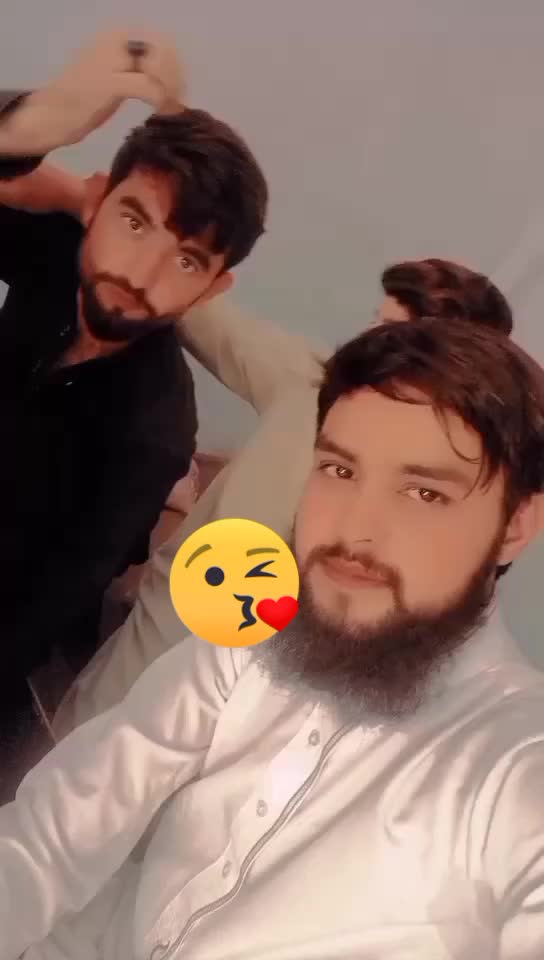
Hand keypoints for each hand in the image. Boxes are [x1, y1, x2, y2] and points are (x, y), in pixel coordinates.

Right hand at [2, 28, 184, 154]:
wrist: (53, 115)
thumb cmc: (82, 99)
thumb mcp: (113, 74)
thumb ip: (136, 69)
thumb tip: (169, 75)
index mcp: (115, 36)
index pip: (160, 40)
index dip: (174, 64)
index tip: (177, 88)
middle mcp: (114, 40)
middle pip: (163, 50)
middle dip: (175, 76)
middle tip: (176, 100)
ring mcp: (112, 60)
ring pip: (159, 67)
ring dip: (170, 89)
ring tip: (169, 108)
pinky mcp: (111, 83)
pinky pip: (149, 87)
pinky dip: (160, 100)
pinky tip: (160, 112)